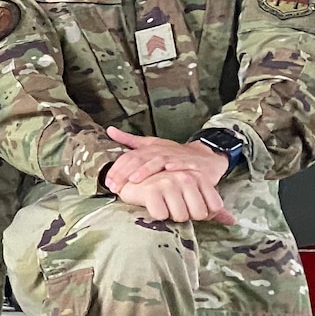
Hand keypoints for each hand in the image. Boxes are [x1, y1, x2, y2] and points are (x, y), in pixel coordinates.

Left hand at [103, 128, 229, 190]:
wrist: (206, 155)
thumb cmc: (175, 153)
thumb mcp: (151, 144)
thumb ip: (130, 140)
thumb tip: (109, 130)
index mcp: (150, 148)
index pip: (130, 157)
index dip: (117, 168)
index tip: (108, 182)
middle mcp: (162, 151)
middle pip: (140, 159)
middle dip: (126, 172)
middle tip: (116, 185)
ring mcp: (177, 156)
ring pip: (159, 161)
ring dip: (146, 169)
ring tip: (134, 179)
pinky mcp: (193, 164)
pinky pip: (184, 164)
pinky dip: (176, 165)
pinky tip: (169, 169)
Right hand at [114, 170, 235, 225]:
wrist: (131, 177)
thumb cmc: (164, 188)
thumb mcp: (191, 191)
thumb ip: (210, 205)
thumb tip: (232, 221)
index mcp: (198, 177)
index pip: (213, 207)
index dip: (202, 213)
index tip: (189, 207)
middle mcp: (186, 178)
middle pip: (198, 214)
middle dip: (186, 215)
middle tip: (173, 207)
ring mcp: (169, 182)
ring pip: (180, 216)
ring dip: (170, 216)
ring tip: (162, 205)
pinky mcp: (152, 190)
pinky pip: (162, 215)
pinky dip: (156, 215)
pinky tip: (151, 205)